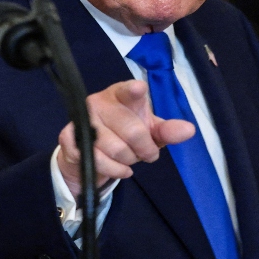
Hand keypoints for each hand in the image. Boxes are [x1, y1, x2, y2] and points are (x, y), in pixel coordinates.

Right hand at [57, 79, 195, 194]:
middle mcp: (99, 102)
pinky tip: (121, 168)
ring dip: (129, 161)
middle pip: (131, 130)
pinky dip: (115, 170)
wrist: (89, 152)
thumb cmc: (124, 134)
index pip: (128, 90)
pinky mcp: (68, 137)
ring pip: (115, 148)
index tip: (139, 89)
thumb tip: (190, 130)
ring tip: (130, 159)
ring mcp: (82, 119)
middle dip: (144, 149)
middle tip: (148, 154)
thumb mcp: (149, 131)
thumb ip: (167, 131)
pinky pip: (96, 160)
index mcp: (121, 95)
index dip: (133, 91)